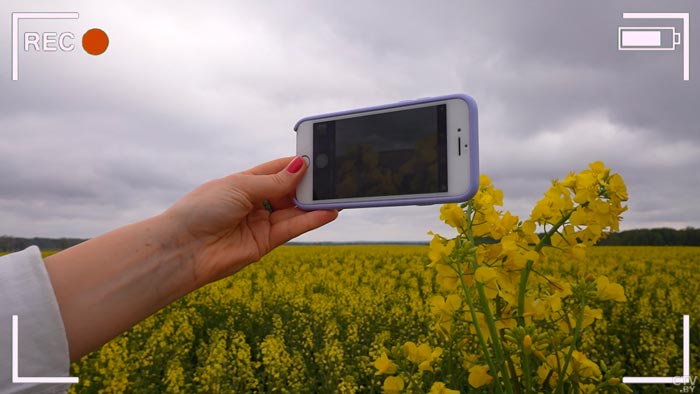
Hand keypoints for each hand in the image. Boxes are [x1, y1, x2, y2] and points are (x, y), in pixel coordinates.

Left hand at [163, 156, 337, 284]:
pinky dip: (312, 220)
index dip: (297, 164)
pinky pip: (293, 228)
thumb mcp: (240, 187)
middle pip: (289, 190)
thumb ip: (274, 181)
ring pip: (294, 210)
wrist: (183, 248)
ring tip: (338, 194)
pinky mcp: (265, 243)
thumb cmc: (202, 209)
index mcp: (245, 182)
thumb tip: (300, 166)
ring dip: (315, 203)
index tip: (320, 157)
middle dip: (310, 184)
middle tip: (333, 176)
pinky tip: (329, 212)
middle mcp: (255, 202)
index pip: (278, 169)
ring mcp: (260, 223)